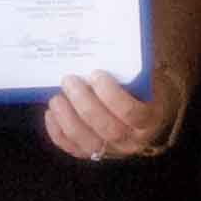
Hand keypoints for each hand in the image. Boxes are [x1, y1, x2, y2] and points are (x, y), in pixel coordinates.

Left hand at [41, 68, 178, 164]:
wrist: (146, 114)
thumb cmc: (143, 89)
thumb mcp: (147, 78)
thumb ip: (132, 69)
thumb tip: (106, 46)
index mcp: (150, 119)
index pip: (131, 112)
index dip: (111, 95)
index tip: (96, 74)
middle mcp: (133, 140)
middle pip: (107, 129)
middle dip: (84, 104)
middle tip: (69, 81)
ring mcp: (112, 151)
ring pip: (89, 143)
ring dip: (68, 119)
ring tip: (56, 98)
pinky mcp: (94, 154)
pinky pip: (74, 149)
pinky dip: (58, 133)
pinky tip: (51, 114)